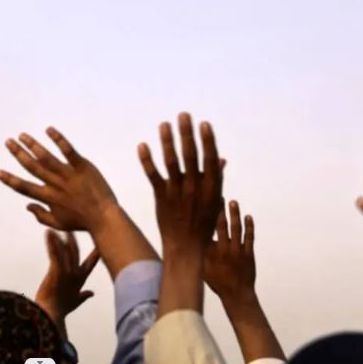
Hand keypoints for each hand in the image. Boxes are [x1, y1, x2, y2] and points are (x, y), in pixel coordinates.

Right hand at [0, 127, 117, 232]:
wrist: (104, 218)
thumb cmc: (82, 222)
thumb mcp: (59, 224)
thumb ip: (41, 216)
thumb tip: (27, 206)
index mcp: (48, 198)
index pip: (23, 187)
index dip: (9, 180)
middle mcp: (55, 184)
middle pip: (32, 167)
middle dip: (18, 154)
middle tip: (8, 142)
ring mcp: (68, 175)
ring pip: (46, 157)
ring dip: (33, 145)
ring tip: (22, 135)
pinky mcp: (82, 167)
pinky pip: (68, 151)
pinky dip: (58, 139)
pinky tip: (48, 130)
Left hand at [35, 231, 99, 336]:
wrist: (52, 314)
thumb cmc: (61, 309)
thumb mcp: (76, 301)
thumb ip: (84, 296)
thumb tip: (91, 293)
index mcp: (80, 280)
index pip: (90, 263)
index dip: (96, 253)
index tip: (102, 244)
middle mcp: (75, 273)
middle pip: (77, 252)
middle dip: (77, 240)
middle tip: (80, 227)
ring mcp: (66, 271)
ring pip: (67, 250)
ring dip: (65, 238)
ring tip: (62, 227)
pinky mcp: (56, 270)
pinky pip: (54, 253)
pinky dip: (51, 242)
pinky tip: (49, 233)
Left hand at [138, 112, 223, 254]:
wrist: (186, 248)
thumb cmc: (202, 223)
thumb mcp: (214, 201)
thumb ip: (215, 178)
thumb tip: (220, 157)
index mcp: (211, 188)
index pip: (210, 160)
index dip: (208, 141)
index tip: (204, 124)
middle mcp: (195, 188)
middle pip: (190, 157)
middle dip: (187, 134)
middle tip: (183, 115)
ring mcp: (177, 193)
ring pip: (171, 163)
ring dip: (167, 142)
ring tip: (164, 124)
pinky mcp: (161, 197)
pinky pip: (153, 176)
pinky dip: (147, 161)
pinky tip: (142, 145)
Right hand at [205, 200, 255, 303]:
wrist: (237, 295)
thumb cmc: (218, 283)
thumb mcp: (204, 268)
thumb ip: (200, 254)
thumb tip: (190, 242)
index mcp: (213, 252)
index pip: (210, 230)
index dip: (209, 216)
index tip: (207, 204)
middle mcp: (225, 249)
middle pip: (223, 226)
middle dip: (221, 210)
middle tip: (220, 198)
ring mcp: (238, 251)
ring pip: (237, 229)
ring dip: (235, 215)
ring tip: (234, 203)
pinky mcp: (249, 254)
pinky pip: (250, 237)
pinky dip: (249, 226)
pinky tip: (248, 217)